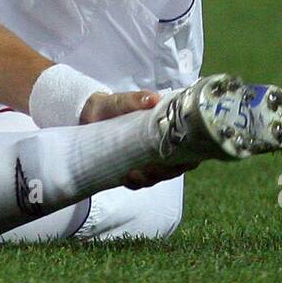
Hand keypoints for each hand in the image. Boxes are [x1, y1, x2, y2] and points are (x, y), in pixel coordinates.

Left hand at [78, 90, 198, 189]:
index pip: (189, 148)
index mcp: (168, 129)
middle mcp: (161, 147)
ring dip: (149, 179)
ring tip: (133, 174)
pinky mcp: (132, 168)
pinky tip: (125, 178)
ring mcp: (147, 159)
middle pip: (175, 167)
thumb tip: (154, 99)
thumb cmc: (114, 105)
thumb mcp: (125, 101)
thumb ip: (138, 99)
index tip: (178, 157)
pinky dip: (134, 183)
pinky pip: (138, 182)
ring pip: (157, 176)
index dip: (190, 157)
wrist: (91, 114)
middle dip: (165, 172)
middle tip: (149, 168)